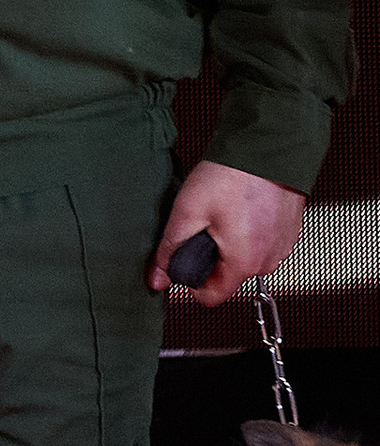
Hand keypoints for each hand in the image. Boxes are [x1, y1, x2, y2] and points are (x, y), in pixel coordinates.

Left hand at [151, 159, 308, 306]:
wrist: (267, 148)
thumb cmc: (231, 177)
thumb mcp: (188, 211)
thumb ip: (170, 248)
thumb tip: (157, 278)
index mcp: (244, 263)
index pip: (212, 297)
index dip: (189, 281)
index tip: (181, 259)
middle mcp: (268, 261)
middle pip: (228, 276)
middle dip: (209, 256)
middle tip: (200, 224)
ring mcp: (282, 246)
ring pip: (244, 258)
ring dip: (229, 242)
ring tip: (221, 211)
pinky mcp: (288, 232)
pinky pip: (260, 242)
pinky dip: (247, 231)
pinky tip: (238, 207)